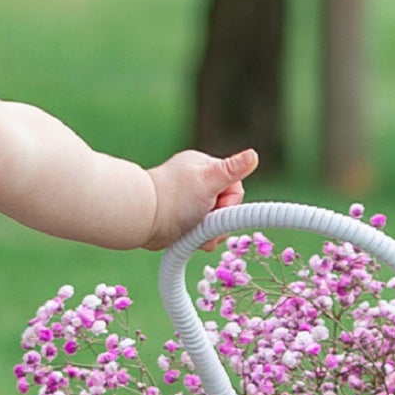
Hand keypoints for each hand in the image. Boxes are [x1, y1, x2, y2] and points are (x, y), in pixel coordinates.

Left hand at [142, 148, 258, 250]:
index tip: (218, 207)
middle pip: (225, 207)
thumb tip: (254, 154)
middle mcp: (196, 183)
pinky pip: (200, 232)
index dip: (231, 201)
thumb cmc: (174, 198)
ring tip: (196, 233)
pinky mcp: (181, 222)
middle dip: (219, 221)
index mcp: (203, 167)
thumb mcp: (209, 180)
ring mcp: (188, 203)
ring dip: (209, 233)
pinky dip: (198, 238)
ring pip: (214, 222)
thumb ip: (232, 170)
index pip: (235, 186)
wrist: (141, 220)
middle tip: (206, 223)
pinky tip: (190, 240)